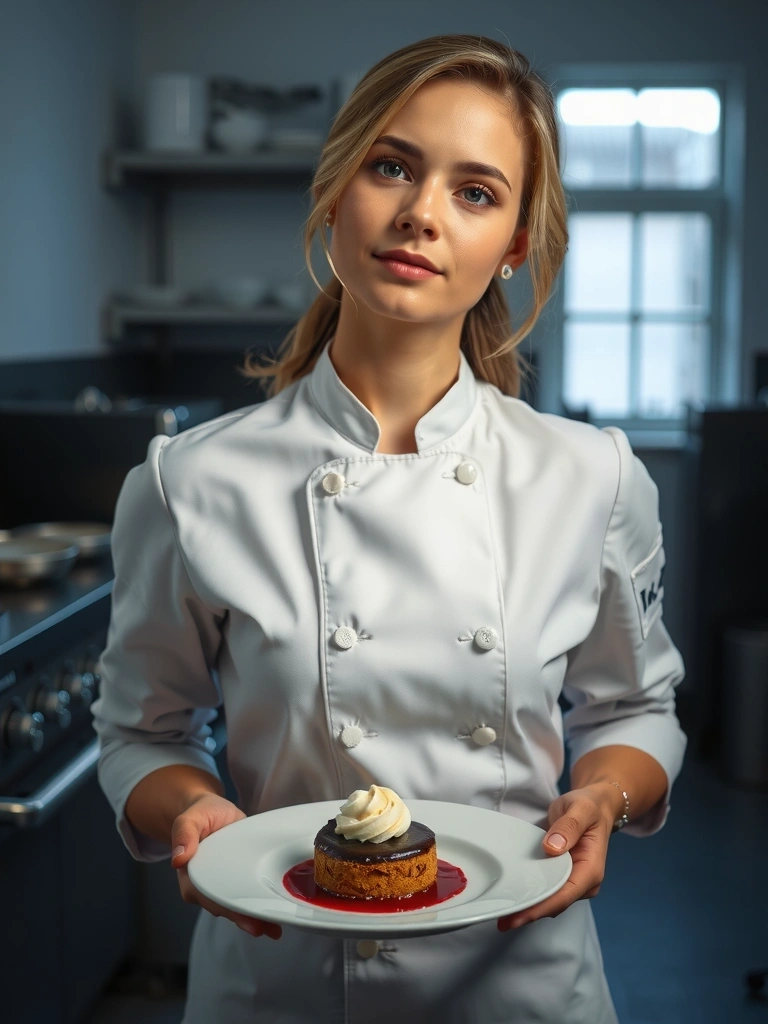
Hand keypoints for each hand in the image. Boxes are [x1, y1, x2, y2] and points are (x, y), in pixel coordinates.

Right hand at [171, 793, 281, 939]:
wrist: (212, 810)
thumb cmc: (201, 814)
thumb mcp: (191, 817)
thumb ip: (184, 833)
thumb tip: (179, 858)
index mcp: (191, 876)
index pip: (208, 897)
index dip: (225, 908)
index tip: (241, 915)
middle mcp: (204, 887)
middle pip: (224, 907)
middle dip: (242, 919)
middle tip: (263, 928)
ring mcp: (220, 886)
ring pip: (234, 907)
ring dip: (253, 919)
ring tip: (272, 928)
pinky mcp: (235, 881)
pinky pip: (243, 898)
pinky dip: (257, 909)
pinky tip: (272, 920)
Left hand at [497, 784, 616, 932]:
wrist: (594, 805)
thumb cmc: (588, 807)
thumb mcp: (581, 809)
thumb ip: (569, 826)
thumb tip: (552, 848)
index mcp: (591, 870)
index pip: (564, 895)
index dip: (540, 907)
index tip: (518, 915)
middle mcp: (583, 881)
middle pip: (555, 904)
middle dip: (530, 913)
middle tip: (502, 921)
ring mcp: (572, 880)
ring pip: (549, 900)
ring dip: (528, 907)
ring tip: (501, 913)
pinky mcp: (560, 875)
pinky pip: (545, 889)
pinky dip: (530, 894)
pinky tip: (511, 897)